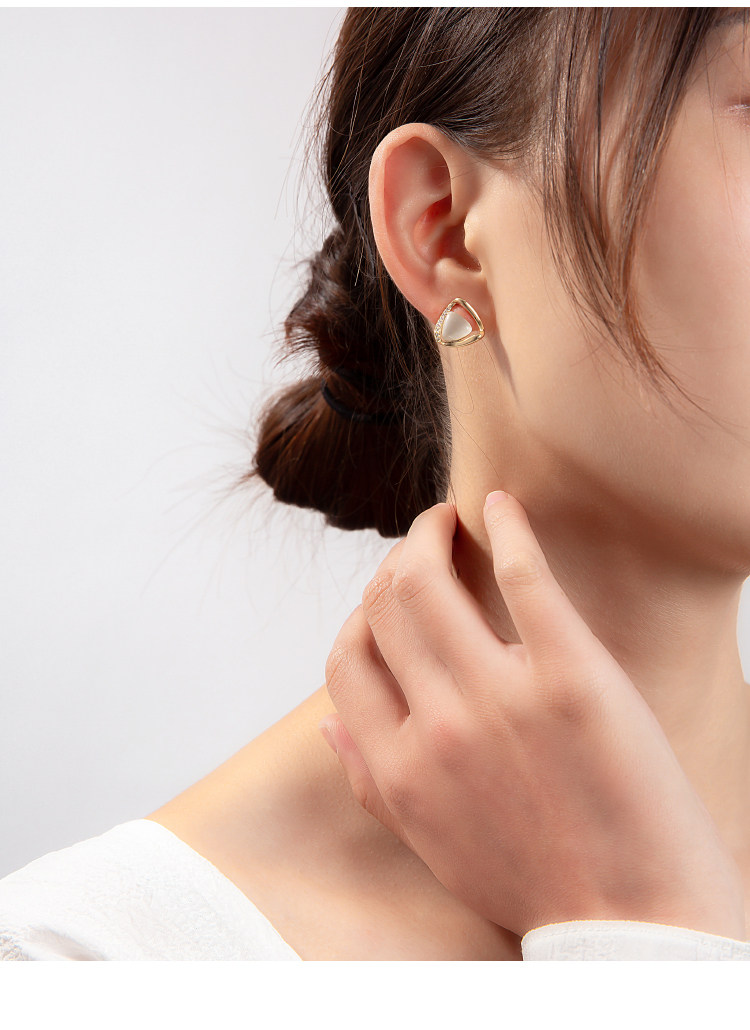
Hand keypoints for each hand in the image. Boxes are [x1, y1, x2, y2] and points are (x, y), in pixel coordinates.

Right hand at [321, 493, 745, 940]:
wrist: (635, 920)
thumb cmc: (534, 882)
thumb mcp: (430, 845)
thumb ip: (369, 782)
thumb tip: (326, 723)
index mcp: (400, 770)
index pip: (345, 660)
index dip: (360, 615)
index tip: (387, 598)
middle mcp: (438, 728)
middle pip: (383, 607)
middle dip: (394, 560)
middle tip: (422, 543)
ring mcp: (502, 699)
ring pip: (428, 582)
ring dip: (430, 533)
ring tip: (449, 521)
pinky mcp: (573, 676)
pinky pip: (524, 577)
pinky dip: (507, 528)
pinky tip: (501, 504)